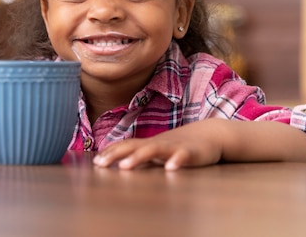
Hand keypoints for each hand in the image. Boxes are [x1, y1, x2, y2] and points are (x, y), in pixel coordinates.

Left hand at [92, 120, 224, 170]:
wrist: (211, 135)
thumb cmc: (180, 146)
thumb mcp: (158, 151)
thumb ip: (141, 155)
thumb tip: (118, 162)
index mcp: (149, 144)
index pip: (126, 146)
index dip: (110, 153)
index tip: (95, 162)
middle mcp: (158, 144)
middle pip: (133, 146)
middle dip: (116, 155)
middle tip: (100, 164)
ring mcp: (174, 147)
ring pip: (154, 150)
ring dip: (139, 157)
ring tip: (125, 166)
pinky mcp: (192, 153)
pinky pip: (183, 156)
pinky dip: (177, 161)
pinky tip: (170, 169)